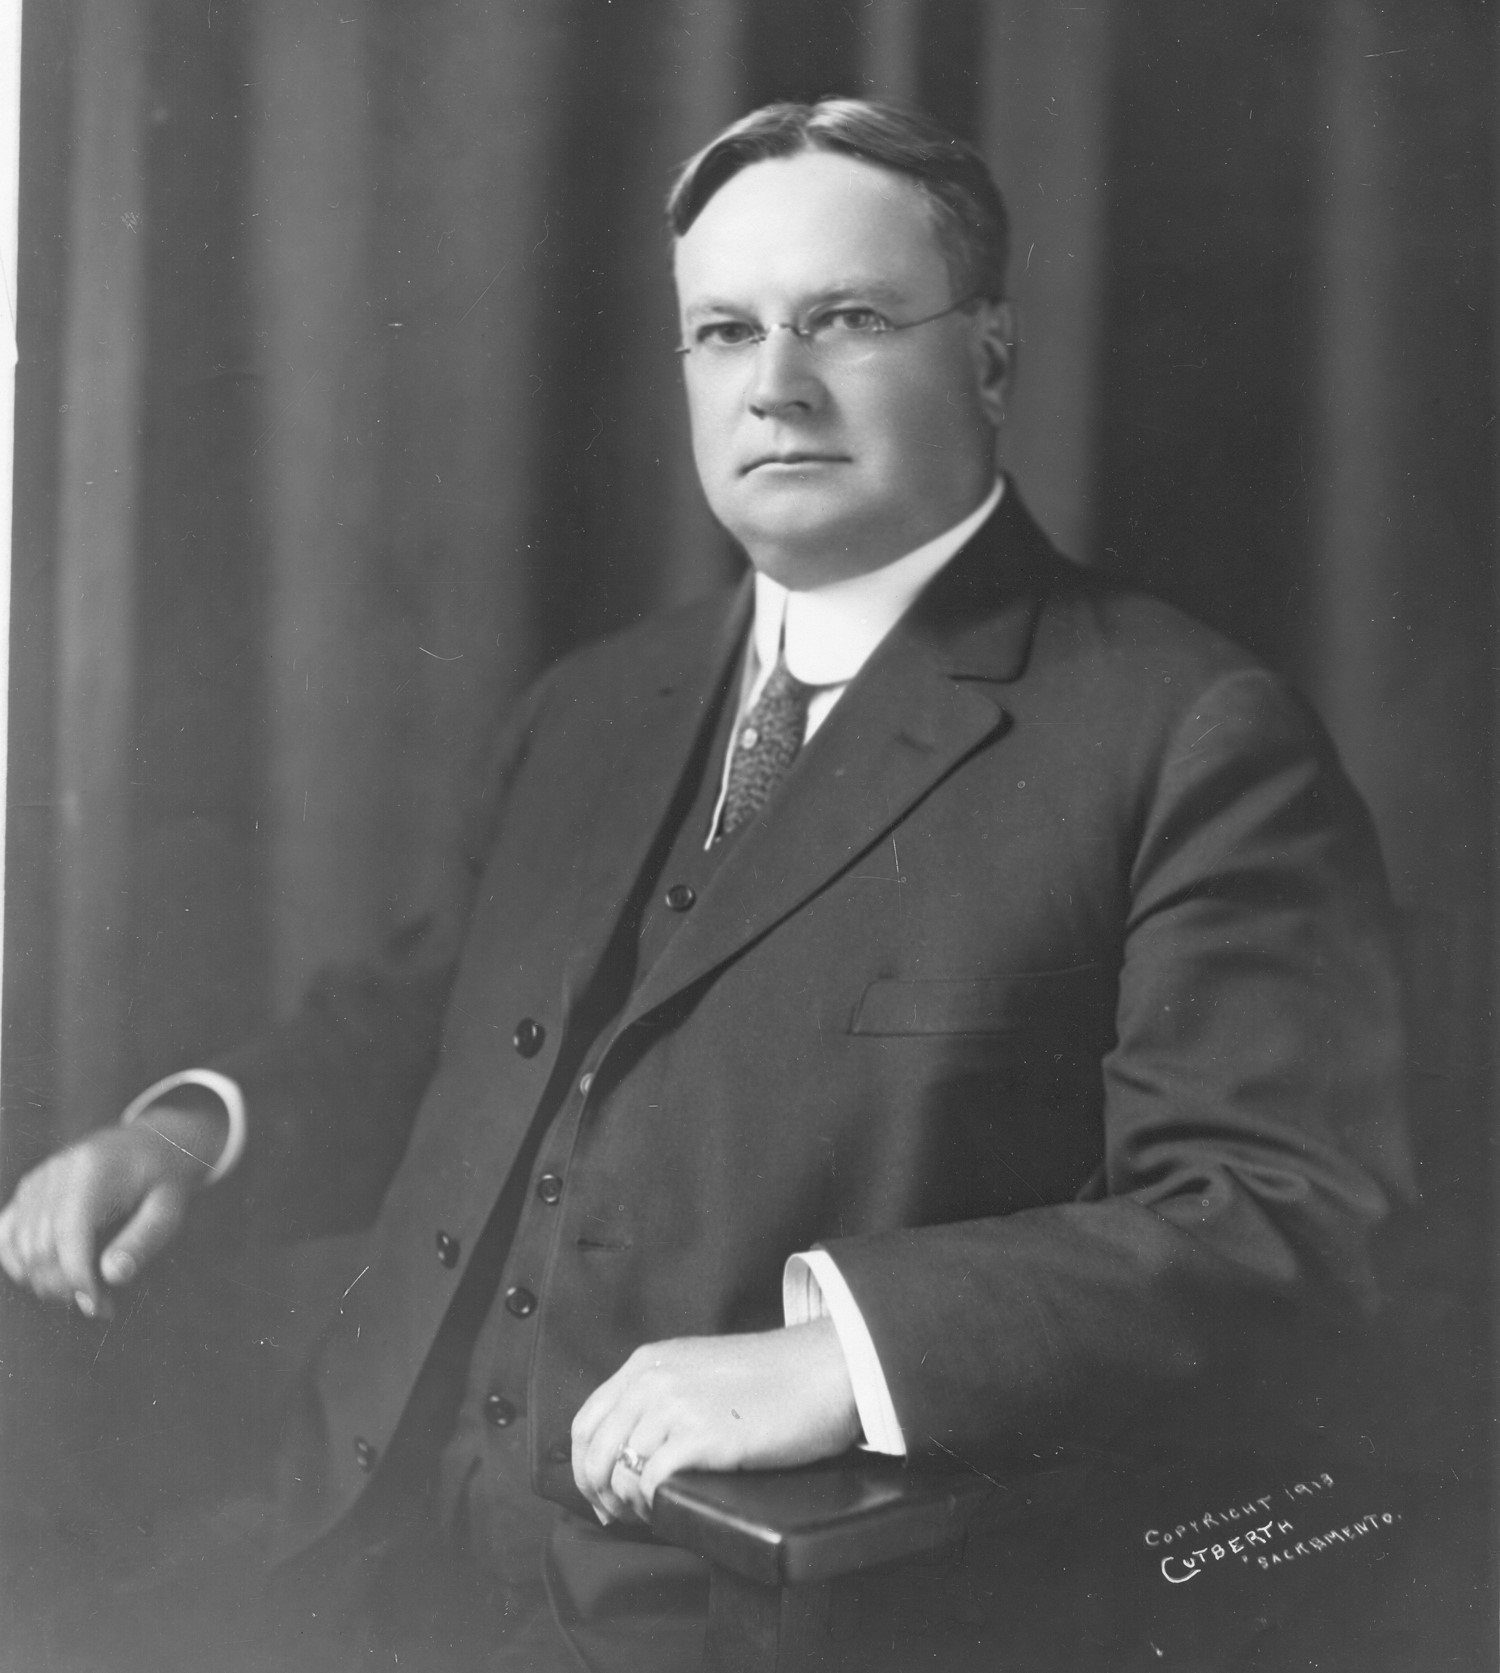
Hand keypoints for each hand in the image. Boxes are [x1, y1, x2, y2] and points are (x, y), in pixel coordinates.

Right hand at [0, 1105, 225, 1318]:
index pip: (70, 1235)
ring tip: (87, 1289)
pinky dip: (23, 1264)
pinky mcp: (27, 1191)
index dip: (79, 1279)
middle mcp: (57, 1172)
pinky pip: (7, 1236)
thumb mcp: (169, 1209)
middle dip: (68, 1286)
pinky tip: (54, 1275)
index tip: (102, 1308)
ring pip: (21, 1247)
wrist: (150, 1145)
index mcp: (95, 1172)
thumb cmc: (163, 1181)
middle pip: (42, 1247)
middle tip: (103, 1303)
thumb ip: (142, 1242)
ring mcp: (37, 1180)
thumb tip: (111, 1276)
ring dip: (48, 1281)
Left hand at [571, 1319, 860, 1525]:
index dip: (585, 1466)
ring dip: (629, 1503)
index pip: (587, 1422)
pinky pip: (651, 1484)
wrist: (823, 1368)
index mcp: (648, 1362)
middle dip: (599, 1493)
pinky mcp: (701, 1437)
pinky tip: (670, 1508)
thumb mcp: (700, 1368)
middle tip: (619, 1516)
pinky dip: (653, 1506)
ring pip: (620, 1471)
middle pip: (595, 1452)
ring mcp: (675, 1407)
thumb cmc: (773, 1376)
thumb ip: (663, 1392)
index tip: (599, 1492)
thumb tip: (636, 1443)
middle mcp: (652, 1381)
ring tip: (651, 1512)